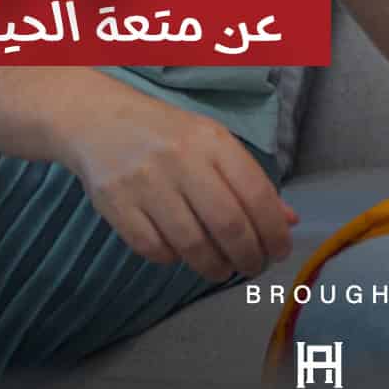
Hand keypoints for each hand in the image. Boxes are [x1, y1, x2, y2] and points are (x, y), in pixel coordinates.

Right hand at [60, 84, 297, 282]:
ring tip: (222, 268)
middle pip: (227, 223)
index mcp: (212, 140)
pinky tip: (181, 253)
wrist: (100, 120)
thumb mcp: (213, 144)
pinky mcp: (115, 204)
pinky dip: (173, 259)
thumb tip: (288, 221)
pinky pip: (154, 249)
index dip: (274, 231)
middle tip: (253, 267)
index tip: (279, 251)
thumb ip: (250, 182)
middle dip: (248, 256)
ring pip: (191, 244)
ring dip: (214, 267)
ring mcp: (145, 182)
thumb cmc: (168, 135)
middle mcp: (181, 158)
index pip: (255, 193)